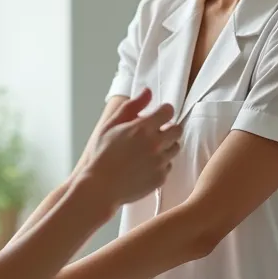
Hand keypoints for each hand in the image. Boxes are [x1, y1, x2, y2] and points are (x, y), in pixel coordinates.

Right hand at [80, 89, 180, 205]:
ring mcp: (160, 162)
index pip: (168, 111)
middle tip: (154, 133)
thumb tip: (148, 91)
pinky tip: (145, 165)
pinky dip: (160, 163)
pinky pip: (168, 166)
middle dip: (168, 128)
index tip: (156, 116)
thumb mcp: (111, 125)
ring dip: (166, 145)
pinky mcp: (161, 177)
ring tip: (148, 150)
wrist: (100, 187)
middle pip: (177, 129)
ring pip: (175, 147)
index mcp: (143, 128)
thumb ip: (132, 106)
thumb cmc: (101, 155)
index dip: (162, 111)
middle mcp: (156, 144)